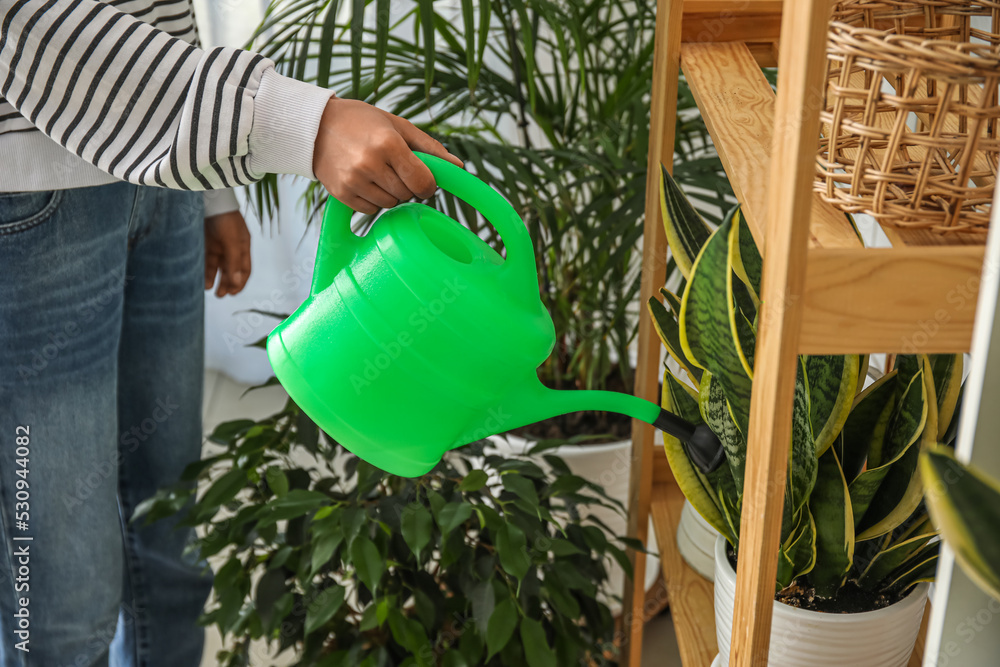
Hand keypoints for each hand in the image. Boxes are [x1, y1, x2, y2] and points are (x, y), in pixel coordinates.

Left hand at [204, 211, 250, 296]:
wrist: (208, 198)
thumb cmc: (224, 218)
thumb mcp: (231, 241)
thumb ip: (234, 262)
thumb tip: (237, 283)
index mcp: (242, 246)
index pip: (245, 269)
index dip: (240, 282)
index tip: (233, 293)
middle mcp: (231, 246)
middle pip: (231, 269)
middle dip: (226, 283)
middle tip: (220, 295)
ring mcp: (218, 243)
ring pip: (217, 265)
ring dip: (214, 277)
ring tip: (208, 289)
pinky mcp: (205, 240)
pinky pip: (205, 258)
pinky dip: (204, 268)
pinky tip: (199, 277)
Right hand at [312, 97, 463, 214]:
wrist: (314, 126)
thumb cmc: (360, 122)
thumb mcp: (397, 126)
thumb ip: (429, 148)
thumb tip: (459, 168)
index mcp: (388, 143)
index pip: (423, 182)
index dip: (429, 185)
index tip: (425, 181)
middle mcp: (370, 163)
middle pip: (408, 194)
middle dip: (409, 186)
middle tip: (396, 169)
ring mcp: (353, 180)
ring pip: (390, 204)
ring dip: (391, 194)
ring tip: (379, 173)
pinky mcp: (341, 193)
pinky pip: (371, 210)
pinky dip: (374, 200)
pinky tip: (365, 181)